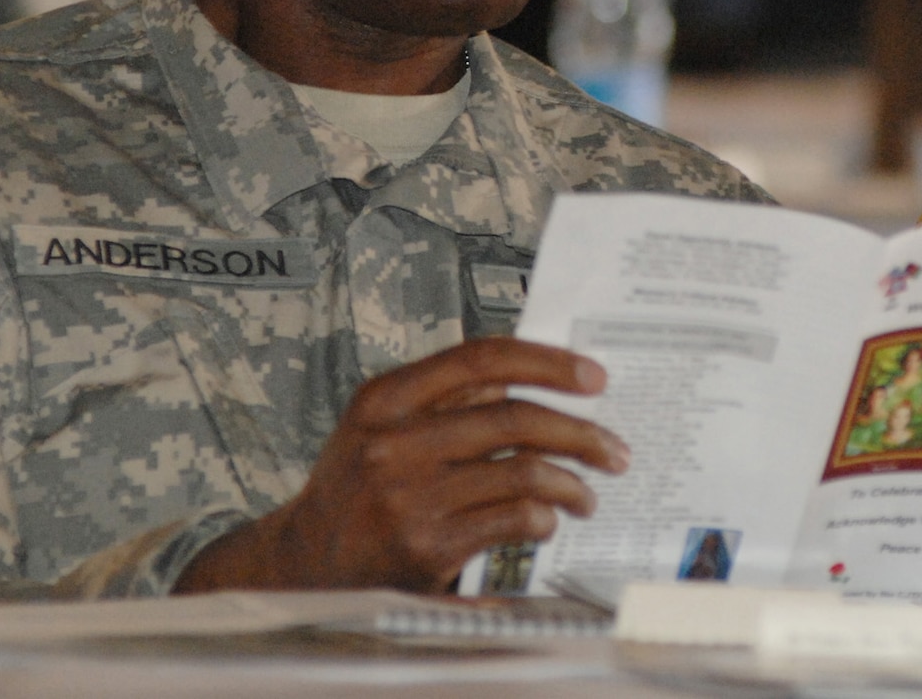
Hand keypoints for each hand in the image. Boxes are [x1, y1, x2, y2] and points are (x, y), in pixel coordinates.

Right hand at [176, 336, 626, 593]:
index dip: (546, 362)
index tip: (593, 376)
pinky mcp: (426, 545)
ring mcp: (409, 495)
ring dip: (572, 483)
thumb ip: (448, 397)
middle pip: (515, 419)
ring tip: (587, 493)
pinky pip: (513, 519)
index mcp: (387, 398)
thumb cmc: (357, 485)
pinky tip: (547, 521)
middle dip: (581, 433)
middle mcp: (394, 442)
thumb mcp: (383, 424)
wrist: (306, 562)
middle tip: (615, 448)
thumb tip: (535, 374)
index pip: (481, 358)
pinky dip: (543, 518)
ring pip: (523, 472)